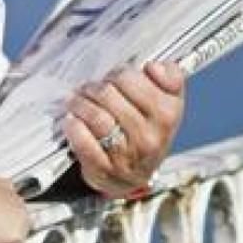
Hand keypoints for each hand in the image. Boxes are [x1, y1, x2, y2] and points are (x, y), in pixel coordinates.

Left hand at [64, 60, 185, 198]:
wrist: (135, 175)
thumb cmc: (149, 131)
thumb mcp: (169, 102)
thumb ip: (170, 77)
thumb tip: (154, 67)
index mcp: (168, 113)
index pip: (131, 78)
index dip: (118, 73)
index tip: (115, 77)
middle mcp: (150, 135)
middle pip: (109, 94)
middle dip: (95, 87)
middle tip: (91, 88)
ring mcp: (127, 154)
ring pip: (96, 116)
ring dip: (80, 103)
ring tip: (77, 101)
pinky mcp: (104, 168)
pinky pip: (83, 141)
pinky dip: (74, 127)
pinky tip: (72, 120)